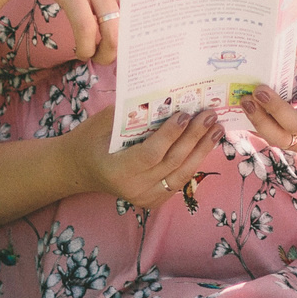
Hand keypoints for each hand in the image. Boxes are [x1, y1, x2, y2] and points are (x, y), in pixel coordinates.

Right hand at [0, 0, 142, 63]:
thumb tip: (137, 31)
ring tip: (99, 57)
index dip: (149, 32)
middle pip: (134, 22)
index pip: (151, 6)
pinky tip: (82, 51)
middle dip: (127, 47)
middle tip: (117, 58)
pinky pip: (85, 28)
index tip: (142, 49)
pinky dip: (86, 47)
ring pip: (112, 30)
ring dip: (107, 53)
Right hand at [70, 111, 221, 208]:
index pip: (150, 154)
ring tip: (216, 129)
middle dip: (194, 138)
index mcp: (116, 169)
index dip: (169, 136)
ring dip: (201, 150)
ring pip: (181, 175)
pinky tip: (206, 144)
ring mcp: (145, 197)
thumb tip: (167, 97)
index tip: (185, 115)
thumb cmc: (91, 138)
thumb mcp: (104, 122)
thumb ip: (133, 115)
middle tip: (209, 116)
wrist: (80, 168)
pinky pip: (179, 181)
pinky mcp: (154, 200)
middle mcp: (132, 188)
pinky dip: (194, 161)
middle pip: (171, 163)